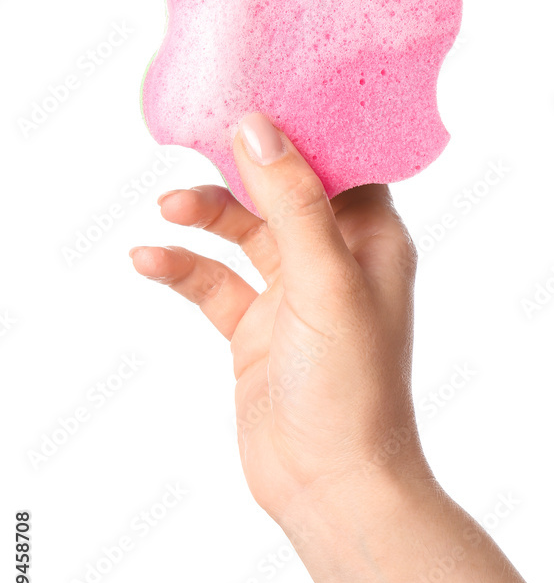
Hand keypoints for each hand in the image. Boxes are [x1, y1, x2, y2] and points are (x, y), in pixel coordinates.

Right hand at [130, 113, 428, 524]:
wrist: (330, 484)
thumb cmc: (352, 386)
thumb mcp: (326, 281)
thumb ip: (294, 202)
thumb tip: (257, 127)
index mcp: (373, 241)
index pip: (341, 163)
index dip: (303, 129)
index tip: (256, 97)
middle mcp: (335, 260)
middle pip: (281, 190)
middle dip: (239, 170)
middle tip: (196, 146)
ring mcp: (292, 296)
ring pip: (242, 234)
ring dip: (205, 217)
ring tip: (168, 209)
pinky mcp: (254, 330)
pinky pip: (212, 284)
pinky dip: (183, 268)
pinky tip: (151, 260)